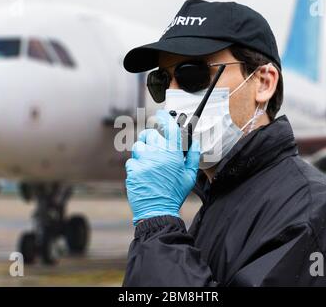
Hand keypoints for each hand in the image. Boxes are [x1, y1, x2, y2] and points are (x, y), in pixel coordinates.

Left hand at [125, 109, 199, 224]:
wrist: (158, 211)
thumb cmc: (174, 194)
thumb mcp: (189, 176)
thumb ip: (192, 157)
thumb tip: (194, 143)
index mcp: (173, 153)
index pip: (168, 127)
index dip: (165, 117)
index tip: (162, 114)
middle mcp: (157, 153)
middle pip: (150, 134)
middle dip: (152, 138)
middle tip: (156, 147)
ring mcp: (143, 161)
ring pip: (139, 146)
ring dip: (143, 151)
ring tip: (149, 162)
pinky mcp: (132, 170)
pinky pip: (132, 161)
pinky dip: (136, 165)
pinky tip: (143, 174)